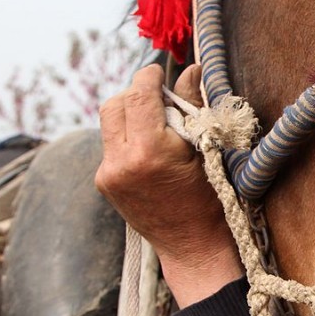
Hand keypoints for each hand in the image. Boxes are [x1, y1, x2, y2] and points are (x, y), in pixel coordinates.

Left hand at [95, 64, 242, 305]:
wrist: (193, 247)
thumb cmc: (210, 199)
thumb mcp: (207, 149)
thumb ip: (192, 105)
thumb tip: (191, 68)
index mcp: (149, 151)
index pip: (138, 94)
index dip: (148, 76)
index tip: (158, 71)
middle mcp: (121, 162)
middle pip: (114, 104)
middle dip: (134, 94)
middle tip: (158, 97)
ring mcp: (108, 174)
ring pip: (109, 124)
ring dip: (128, 115)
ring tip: (155, 125)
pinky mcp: (104, 183)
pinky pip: (110, 146)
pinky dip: (127, 137)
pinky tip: (149, 150)